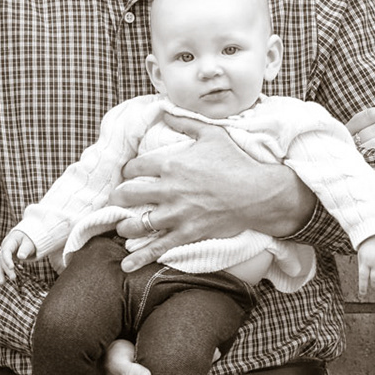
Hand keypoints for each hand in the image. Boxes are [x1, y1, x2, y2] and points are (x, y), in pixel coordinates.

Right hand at [0, 229, 35, 282]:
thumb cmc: (29, 239)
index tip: (12, 267)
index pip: (6, 251)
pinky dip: (1, 273)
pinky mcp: (5, 258)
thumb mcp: (30, 243)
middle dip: (6, 269)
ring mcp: (4, 252)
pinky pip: (1, 265)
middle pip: (2, 258)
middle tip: (13, 278)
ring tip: (2, 283)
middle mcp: (4, 246)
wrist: (26, 237)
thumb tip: (21, 257)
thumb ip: (25, 249)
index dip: (7, 259)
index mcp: (10, 241)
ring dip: (0, 273)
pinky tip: (1, 281)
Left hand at [112, 115, 312, 271]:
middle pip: (128, 194)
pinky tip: (127, 264)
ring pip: (138, 223)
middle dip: (117, 198)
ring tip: (122, 227)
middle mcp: (169, 190)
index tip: (127, 174)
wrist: (258, 193)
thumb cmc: (236, 162)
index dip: (127, 171)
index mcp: (171, 164)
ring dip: (125, 226)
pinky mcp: (187, 233)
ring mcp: (177, 214)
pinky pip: (158, 248)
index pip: (135, 167)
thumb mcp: (211, 134)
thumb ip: (185, 121)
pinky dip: (140, 257)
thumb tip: (164, 110)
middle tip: (116, 200)